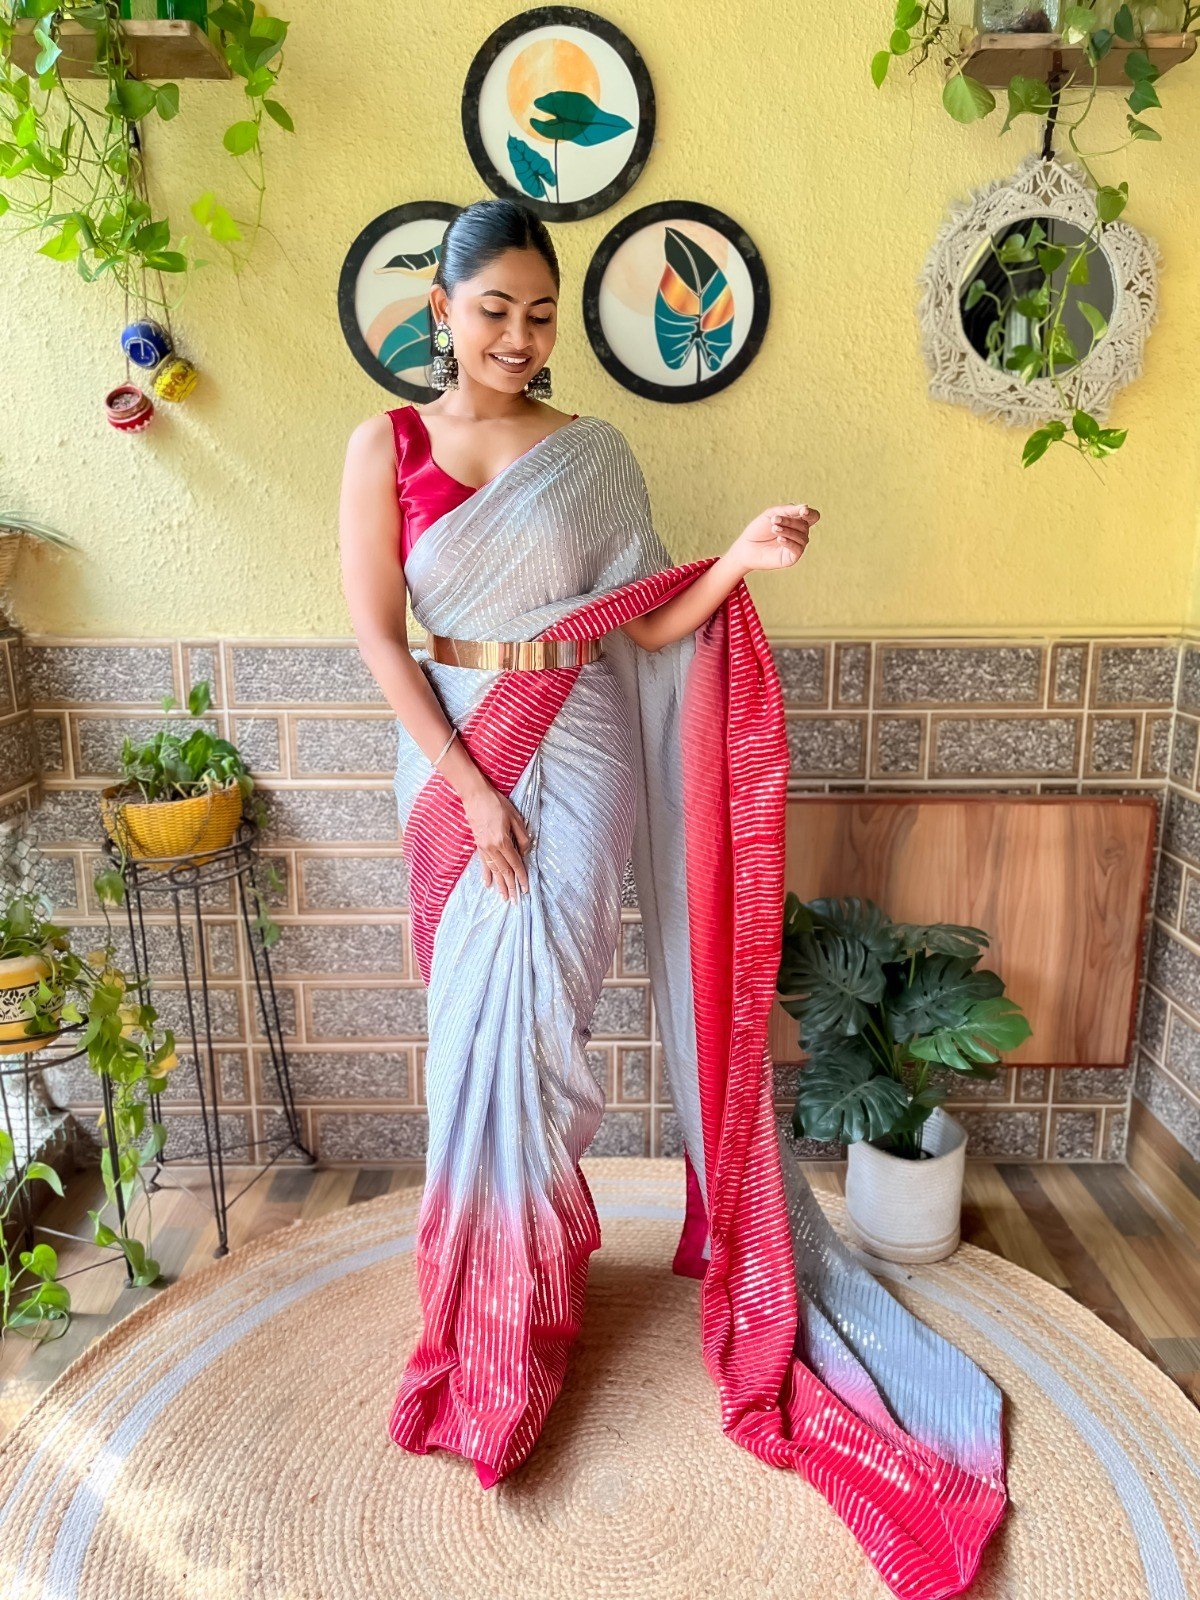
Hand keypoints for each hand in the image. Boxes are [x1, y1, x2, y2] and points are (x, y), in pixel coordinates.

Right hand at [462, 780, 531, 900]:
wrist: (475, 796)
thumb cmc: (497, 804)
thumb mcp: (515, 818)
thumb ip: (522, 837)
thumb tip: (525, 853)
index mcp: (503, 841)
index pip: (515, 864)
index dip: (522, 877)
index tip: (526, 888)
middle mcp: (492, 848)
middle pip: (504, 872)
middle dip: (511, 887)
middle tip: (516, 901)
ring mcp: (483, 847)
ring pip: (493, 870)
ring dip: (499, 885)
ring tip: (504, 898)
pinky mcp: (478, 845)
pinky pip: (483, 863)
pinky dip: (486, 875)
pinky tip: (488, 885)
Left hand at [730, 503, 818, 571]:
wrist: (745, 547)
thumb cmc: (758, 530)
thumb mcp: (772, 514)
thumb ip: (788, 510)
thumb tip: (806, 508)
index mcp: (796, 523)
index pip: (813, 517)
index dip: (811, 514)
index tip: (803, 511)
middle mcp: (799, 534)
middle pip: (805, 525)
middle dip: (790, 521)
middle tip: (774, 520)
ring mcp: (796, 547)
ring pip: (802, 537)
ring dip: (788, 531)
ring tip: (774, 529)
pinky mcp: (791, 558)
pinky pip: (798, 549)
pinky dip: (789, 542)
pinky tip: (779, 539)